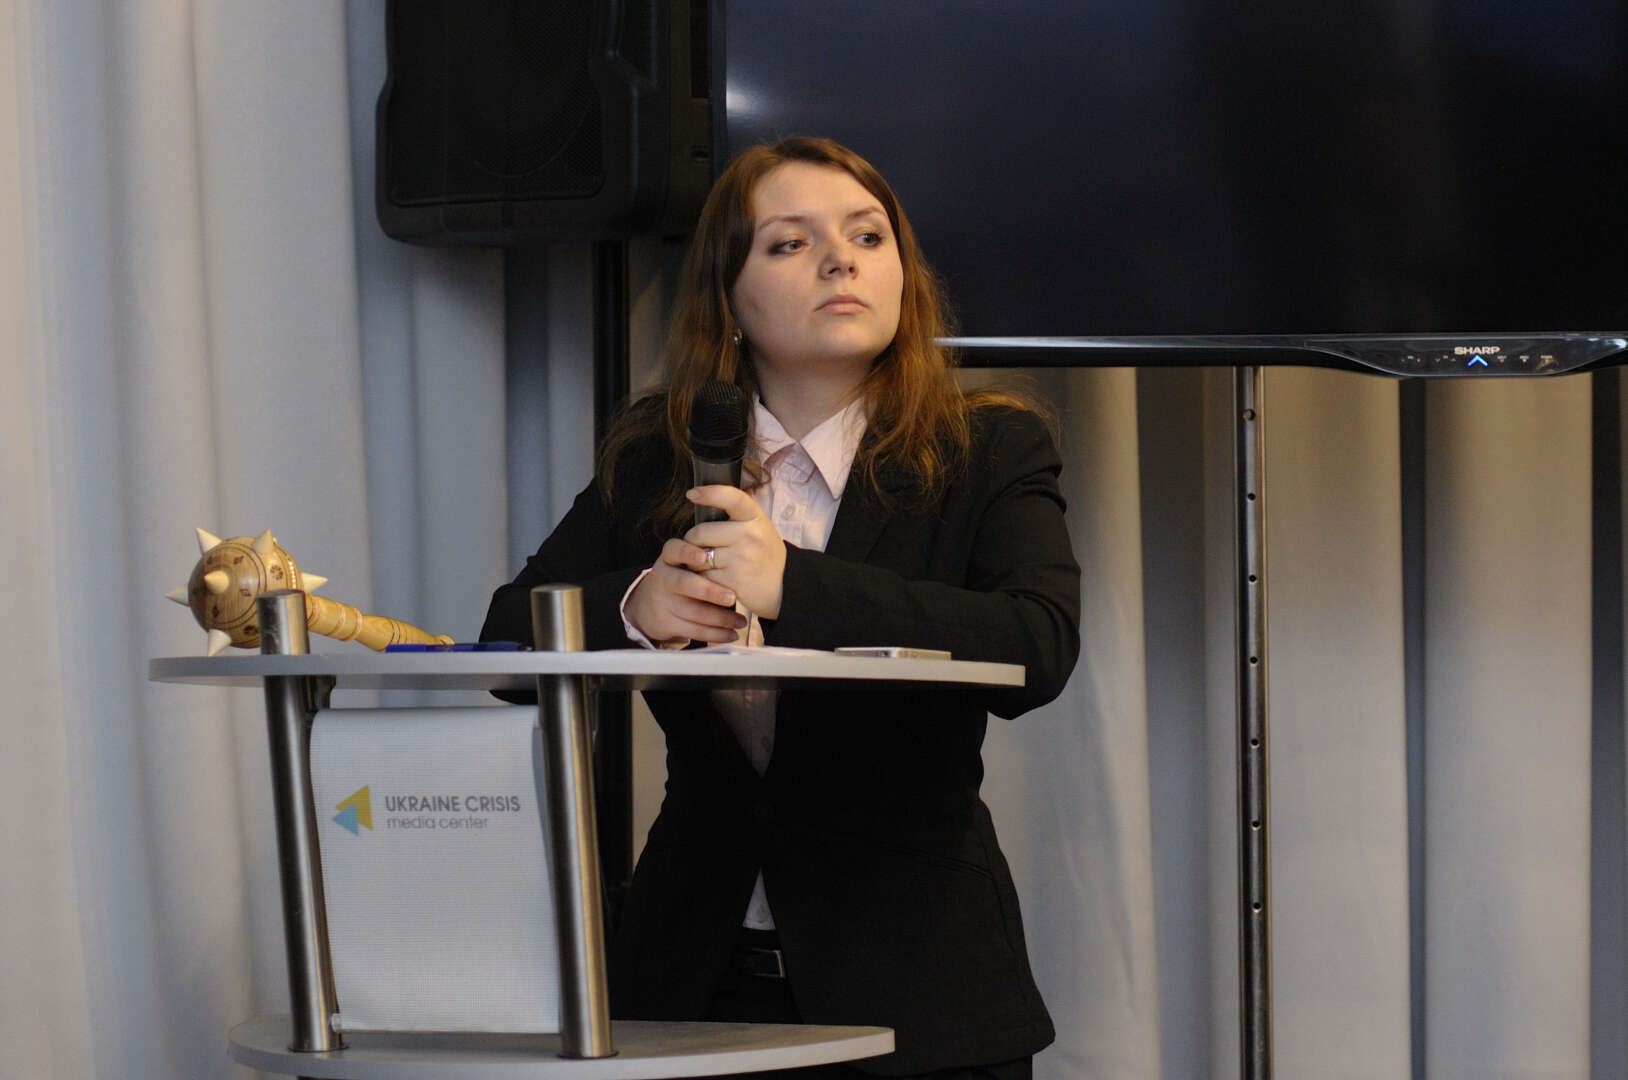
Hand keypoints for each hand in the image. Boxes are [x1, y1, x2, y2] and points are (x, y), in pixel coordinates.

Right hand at [624, 538, 747, 645]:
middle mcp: (663, 578)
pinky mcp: (666, 623)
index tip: (704, 558)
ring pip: (693, 611)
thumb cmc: (681, 577)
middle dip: (709, 591)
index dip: (688, 553)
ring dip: (721, 618)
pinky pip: (693, 630)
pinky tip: (731, 634)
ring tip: (741, 621)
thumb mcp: (684, 562)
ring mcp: (663, 602)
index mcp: (670, 558)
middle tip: (732, 597)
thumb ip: (706, 558)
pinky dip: (715, 634)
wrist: (649, 605)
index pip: (674, 550)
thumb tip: (739, 557)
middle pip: (683, 583)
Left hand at [684, 485, 786, 619]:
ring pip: (697, 556)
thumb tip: (700, 503)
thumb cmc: (764, 555)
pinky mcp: (734, 580)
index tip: (692, 494)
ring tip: (709, 566)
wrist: (785, 588)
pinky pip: (703, 577)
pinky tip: (715, 580)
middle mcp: (750, 536)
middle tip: (699, 548)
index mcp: (755, 518)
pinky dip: (702, 580)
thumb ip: (735, 517)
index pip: (732, 498)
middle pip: (701, 532)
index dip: (710, 493)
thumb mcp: (758, 528)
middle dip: (692, 541)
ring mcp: (742, 559)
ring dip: (695, 563)